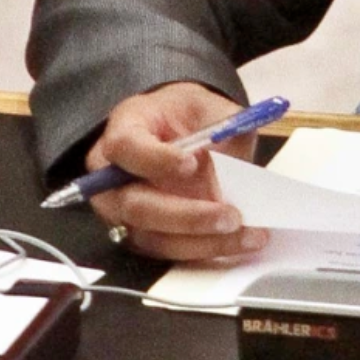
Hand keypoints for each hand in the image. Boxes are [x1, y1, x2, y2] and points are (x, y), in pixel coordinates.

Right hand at [84, 81, 268, 261]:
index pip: (125, 147)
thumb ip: (226, 126)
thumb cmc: (191, 116)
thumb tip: (241, 152)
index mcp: (124, 128)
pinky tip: (239, 241)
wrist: (184, 131)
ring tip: (247, 235)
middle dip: (186, 216)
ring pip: (152, 237)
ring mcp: (123, 210)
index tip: (191, 164)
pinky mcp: (142, 234)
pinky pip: (169, 251)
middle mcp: (113, 175)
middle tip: (231, 217)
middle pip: (135, 205)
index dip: (155, 160)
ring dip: (202, 242)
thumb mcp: (211, 107)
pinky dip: (205, 250)